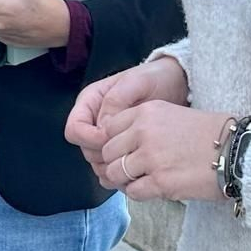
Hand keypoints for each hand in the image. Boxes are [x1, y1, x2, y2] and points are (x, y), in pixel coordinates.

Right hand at [64, 56, 188, 178]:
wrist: (176, 84)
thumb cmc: (155, 78)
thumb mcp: (136, 81)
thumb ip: (116, 100)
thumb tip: (103, 126)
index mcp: (90, 101)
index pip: (74, 129)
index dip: (89, 138)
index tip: (110, 139)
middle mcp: (94, 120)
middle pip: (85, 149)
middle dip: (103, 156)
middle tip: (127, 155)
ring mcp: (107, 135)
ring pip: (97, 161)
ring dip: (113, 167)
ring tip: (134, 166)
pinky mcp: (122, 147)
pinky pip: (113, 166)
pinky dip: (122, 172)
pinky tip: (137, 171)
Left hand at [96, 101, 229, 201]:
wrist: (236, 151)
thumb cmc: (207, 134)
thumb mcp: (170, 115)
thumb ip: (141, 126)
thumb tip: (116, 146)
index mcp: (146, 112)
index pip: (107, 128)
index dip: (111, 142)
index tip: (121, 151)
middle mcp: (144, 131)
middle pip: (107, 152)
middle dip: (114, 163)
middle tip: (127, 170)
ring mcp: (151, 157)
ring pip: (115, 173)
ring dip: (123, 180)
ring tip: (138, 181)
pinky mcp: (160, 182)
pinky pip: (132, 192)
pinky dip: (138, 193)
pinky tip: (151, 189)